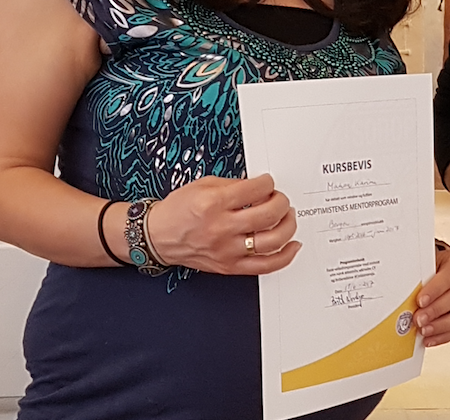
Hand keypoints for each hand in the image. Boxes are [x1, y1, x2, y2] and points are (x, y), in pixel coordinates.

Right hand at [147, 173, 300, 274]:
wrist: (157, 237)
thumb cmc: (178, 210)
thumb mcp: (203, 185)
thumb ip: (234, 185)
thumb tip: (261, 187)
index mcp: (214, 203)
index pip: (256, 190)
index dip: (269, 183)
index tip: (269, 183)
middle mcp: (221, 228)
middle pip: (269, 215)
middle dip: (282, 202)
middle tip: (280, 199)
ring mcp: (227, 250)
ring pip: (272, 241)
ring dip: (288, 226)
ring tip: (287, 216)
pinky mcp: (229, 266)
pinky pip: (265, 266)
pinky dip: (285, 256)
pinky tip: (292, 245)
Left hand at [414, 247, 449, 346]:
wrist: (447, 269)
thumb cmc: (439, 265)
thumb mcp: (430, 262)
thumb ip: (423, 276)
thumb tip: (408, 293)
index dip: (435, 290)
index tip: (421, 300)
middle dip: (436, 310)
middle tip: (419, 318)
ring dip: (441, 326)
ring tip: (425, 330)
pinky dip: (444, 335)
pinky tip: (431, 337)